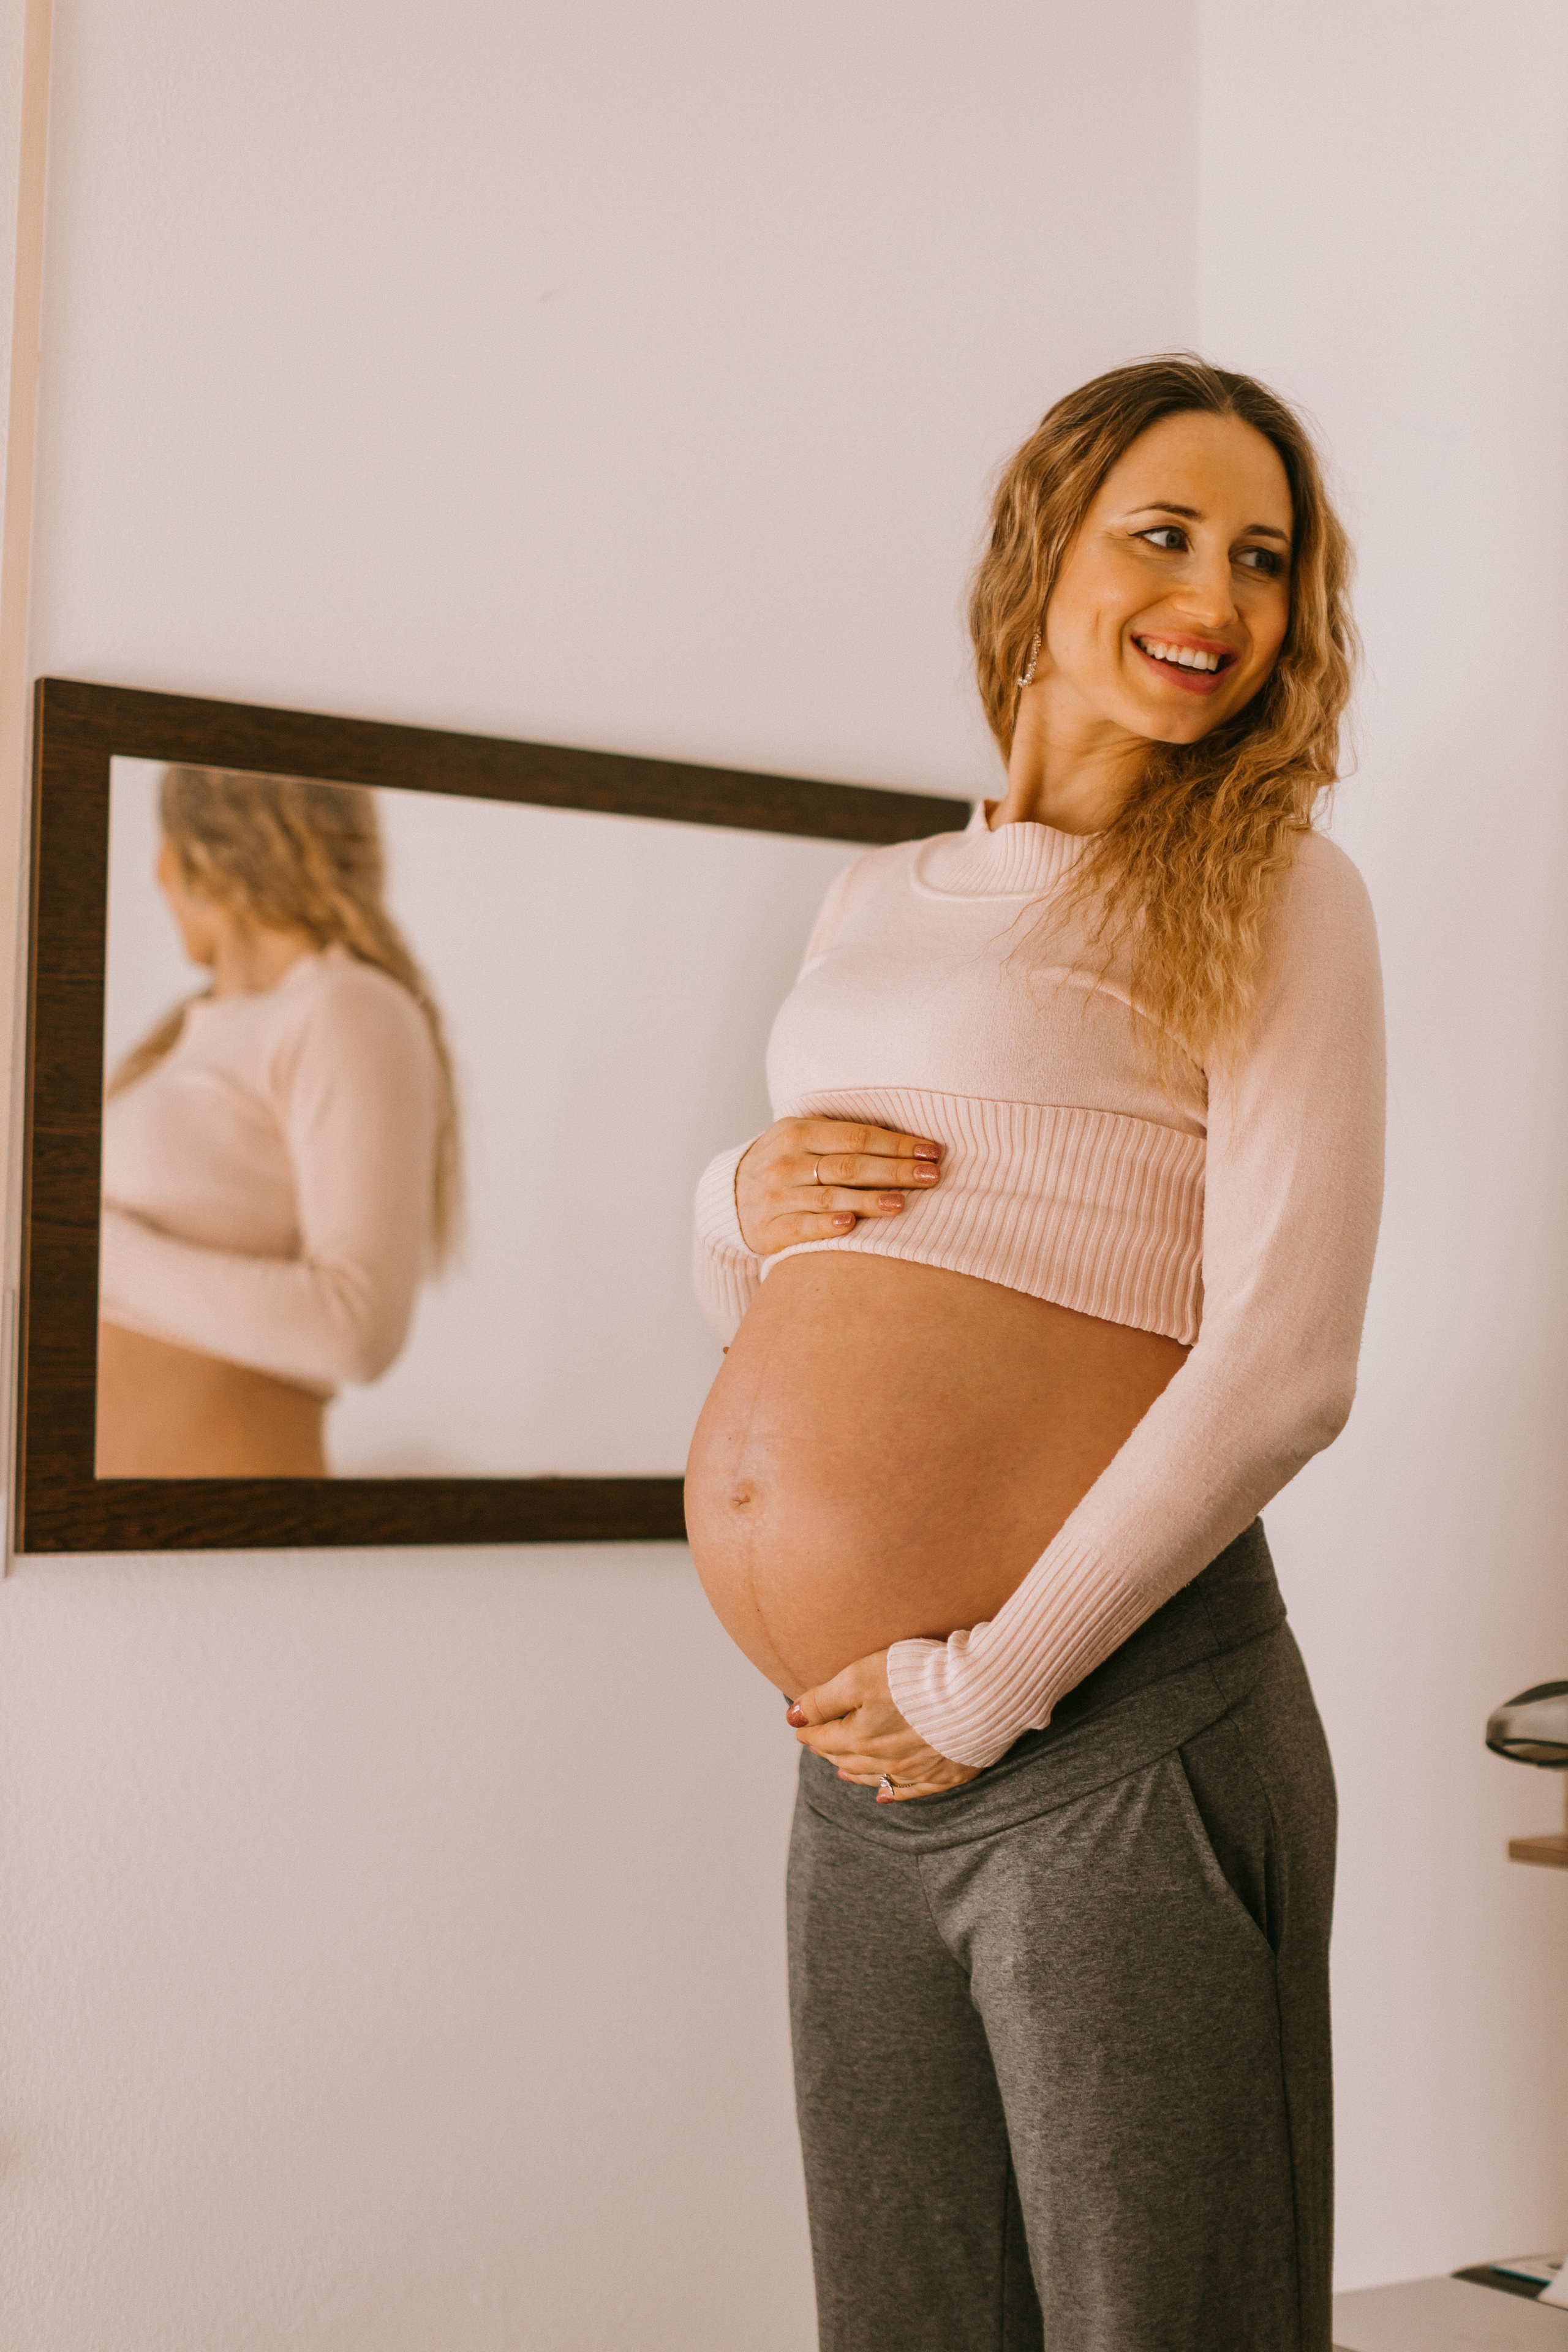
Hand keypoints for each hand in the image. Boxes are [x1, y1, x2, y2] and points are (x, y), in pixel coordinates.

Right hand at [735, 1119, 941, 1256]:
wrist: (729, 1198)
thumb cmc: (783, 1164)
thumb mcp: (802, 1137)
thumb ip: (841, 1134)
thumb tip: (898, 1136)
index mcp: (799, 1132)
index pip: (856, 1136)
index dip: (896, 1144)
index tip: (931, 1151)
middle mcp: (787, 1162)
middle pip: (849, 1165)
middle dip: (894, 1170)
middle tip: (931, 1176)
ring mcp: (778, 1196)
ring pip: (830, 1197)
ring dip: (868, 1200)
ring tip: (902, 1203)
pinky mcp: (771, 1229)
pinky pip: (803, 1227)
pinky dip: (827, 1225)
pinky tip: (851, 1225)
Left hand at [786, 1650, 981, 1801]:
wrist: (977, 1693)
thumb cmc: (917, 1677)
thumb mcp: (859, 1676)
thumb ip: (824, 1699)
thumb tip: (793, 1718)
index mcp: (860, 1737)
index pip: (824, 1737)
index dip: (809, 1729)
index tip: (801, 1725)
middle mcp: (885, 1760)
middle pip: (846, 1758)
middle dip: (828, 1749)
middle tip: (817, 1743)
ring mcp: (917, 1771)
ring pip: (874, 1776)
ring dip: (853, 1771)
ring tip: (840, 1768)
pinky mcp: (946, 1773)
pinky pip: (911, 1792)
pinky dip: (892, 1793)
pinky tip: (882, 1794)